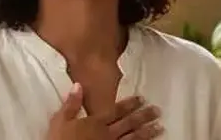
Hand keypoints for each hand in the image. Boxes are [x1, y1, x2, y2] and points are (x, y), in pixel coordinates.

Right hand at [47, 83, 163, 139]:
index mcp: (96, 122)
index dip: (130, 104)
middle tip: (157, 110)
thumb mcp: (60, 121)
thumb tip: (78, 85)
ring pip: (134, 138)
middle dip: (144, 116)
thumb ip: (71, 104)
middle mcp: (107, 133)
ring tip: (160, 127)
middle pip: (129, 123)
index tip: (142, 98)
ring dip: (148, 132)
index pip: (116, 110)